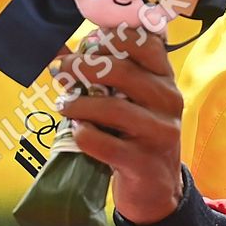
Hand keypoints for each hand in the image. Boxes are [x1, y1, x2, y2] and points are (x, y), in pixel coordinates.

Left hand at [51, 24, 183, 225]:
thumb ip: (99, 74)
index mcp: (164, 79)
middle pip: (122, 71)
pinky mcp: (142, 162)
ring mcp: (159, 133)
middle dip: (82, 67)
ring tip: (63, 105)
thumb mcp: (126, 100)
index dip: (111, 38)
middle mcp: (168, 101)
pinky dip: (82, 133)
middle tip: (60, 70)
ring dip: (78, 103)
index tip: (87, 45)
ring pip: (112, 108)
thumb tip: (58, 51)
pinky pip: (102, 141)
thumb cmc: (133, 134)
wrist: (155, 188)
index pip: (145, 43)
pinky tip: (77, 131)